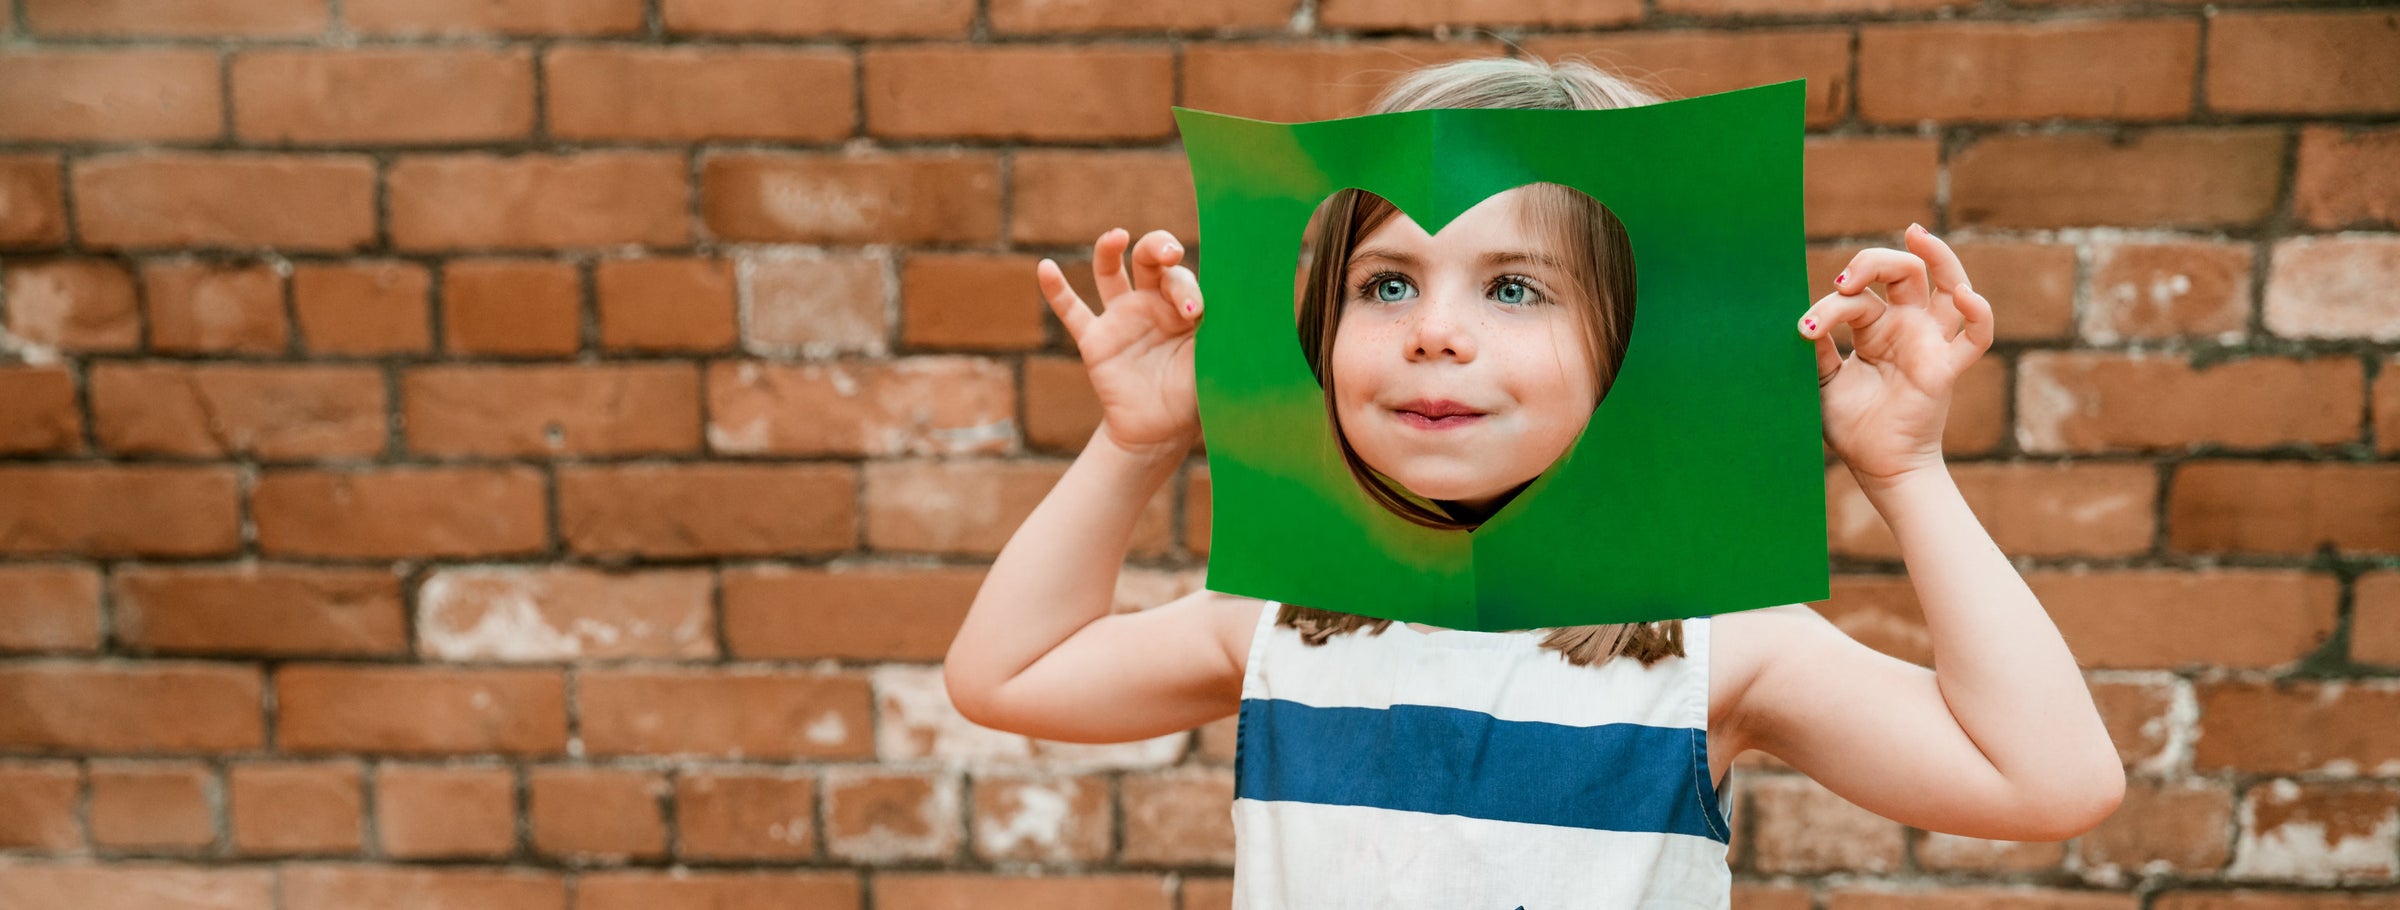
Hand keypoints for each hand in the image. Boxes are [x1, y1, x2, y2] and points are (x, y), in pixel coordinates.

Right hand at [1038, 228, 1204, 460]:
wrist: (1160, 432)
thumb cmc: (1193, 395)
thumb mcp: (1213, 360)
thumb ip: (1220, 332)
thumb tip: (1246, 307)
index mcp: (1184, 306)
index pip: (1182, 279)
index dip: (1187, 289)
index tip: (1195, 312)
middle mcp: (1152, 304)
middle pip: (1149, 259)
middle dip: (1158, 247)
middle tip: (1168, 254)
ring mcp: (1121, 319)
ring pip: (1109, 273)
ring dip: (1109, 250)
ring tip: (1117, 236)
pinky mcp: (1095, 340)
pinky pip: (1071, 311)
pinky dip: (1056, 290)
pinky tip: (1046, 268)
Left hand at [1796, 223, 1994, 491]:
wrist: (1877, 466)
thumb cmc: (1852, 425)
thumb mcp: (1823, 382)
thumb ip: (1817, 351)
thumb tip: (1801, 323)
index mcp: (1877, 327)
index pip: (1858, 298)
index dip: (1831, 307)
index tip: (1805, 329)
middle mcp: (1907, 326)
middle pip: (1906, 272)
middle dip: (1876, 261)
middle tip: (1848, 276)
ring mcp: (1930, 343)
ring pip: (1949, 286)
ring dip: (1938, 256)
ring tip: (1916, 235)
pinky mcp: (1946, 368)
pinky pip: (1975, 337)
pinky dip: (1978, 314)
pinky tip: (1965, 296)